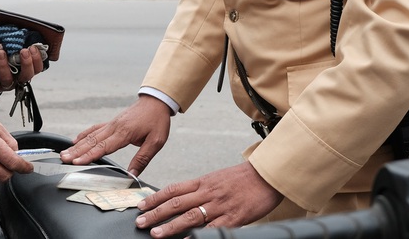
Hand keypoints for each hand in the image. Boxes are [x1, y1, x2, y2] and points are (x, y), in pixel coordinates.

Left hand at [0, 45, 44, 93]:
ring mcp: (6, 84)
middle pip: (26, 75)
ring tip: (1, 52)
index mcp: (26, 71)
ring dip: (4, 66)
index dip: (37, 59)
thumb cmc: (6, 61)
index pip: (37, 68)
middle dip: (26, 63)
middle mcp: (18, 79)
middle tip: (24, 51)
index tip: (33, 48)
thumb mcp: (15, 53)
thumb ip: (20, 46)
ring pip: (7, 79)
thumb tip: (23, 32)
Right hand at [59, 95, 170, 175]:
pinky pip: (94, 129)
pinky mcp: (111, 123)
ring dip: (76, 145)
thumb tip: (132, 174)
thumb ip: (143, 158)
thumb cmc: (157, 121)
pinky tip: (75, 140)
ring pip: (90, 136)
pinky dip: (83, 135)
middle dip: (76, 152)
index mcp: (124, 133)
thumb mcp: (156, 141)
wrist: (156, 101)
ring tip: (64, 153)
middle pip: (92, 141)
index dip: (89, 155)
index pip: (104, 146)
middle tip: (63, 159)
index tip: (77, 162)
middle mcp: (114, 127)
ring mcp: (111, 124)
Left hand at [134, 162, 282, 236]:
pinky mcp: (233, 218)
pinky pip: (212, 228)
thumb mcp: (218, 179)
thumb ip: (201, 189)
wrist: (268, 176)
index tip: (141, 205)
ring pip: (190, 216)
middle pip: (176, 203)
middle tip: (140, 222)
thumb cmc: (244, 178)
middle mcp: (208, 192)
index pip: (173, 189)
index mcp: (203, 182)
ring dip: (170, 225)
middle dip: (155, 213)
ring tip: (155, 233)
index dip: (155, 198)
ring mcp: (219, 205)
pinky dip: (197, 236)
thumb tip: (184, 199)